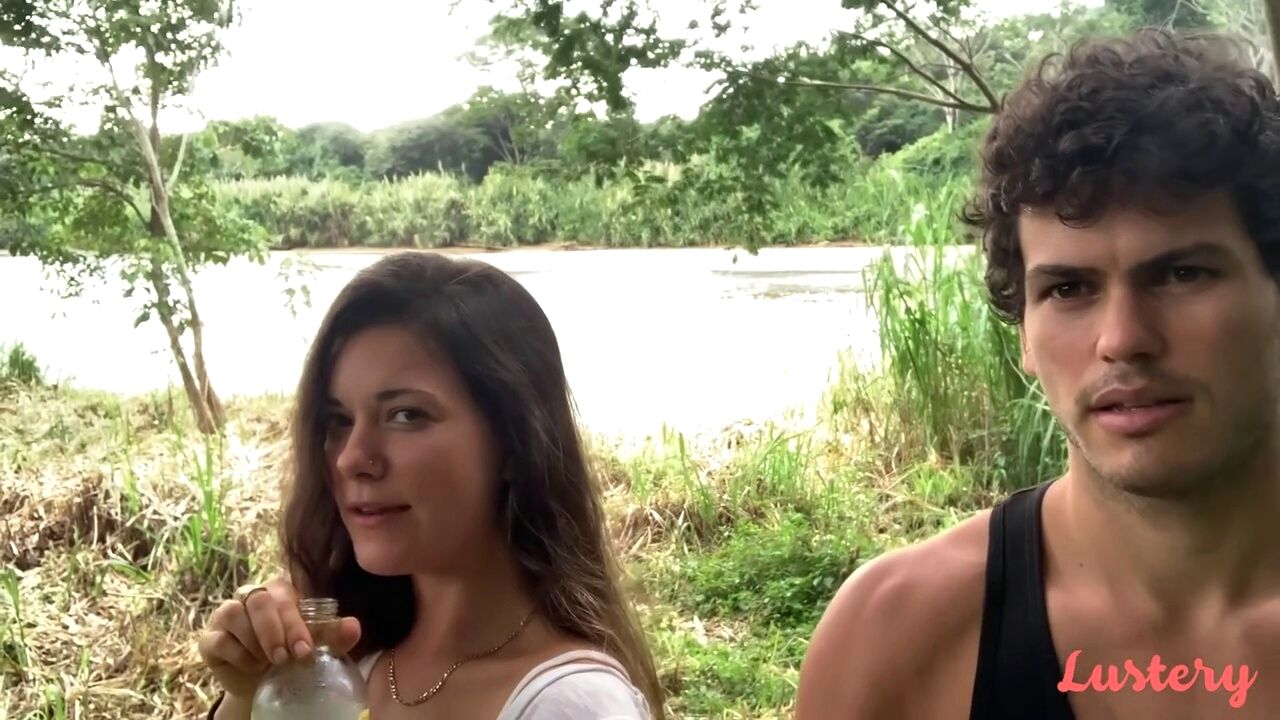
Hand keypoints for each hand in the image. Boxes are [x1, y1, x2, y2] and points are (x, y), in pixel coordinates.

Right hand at [196, 577, 361, 699]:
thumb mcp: (316, 647)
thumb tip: (353, 626)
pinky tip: (251, 666)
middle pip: (259, 599)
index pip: (286, 593)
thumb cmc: (291, 656)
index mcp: (280, 591)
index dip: (296, 621)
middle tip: (284, 659)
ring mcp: (227, 614)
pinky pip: (219, 638)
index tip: (305, 651)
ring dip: (254, 641)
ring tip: (268, 663)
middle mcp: (252, 596)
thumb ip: (334, 635)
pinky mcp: (210, 637)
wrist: (263, 686)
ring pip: (234, 612)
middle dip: (275, 631)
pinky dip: (238, 654)